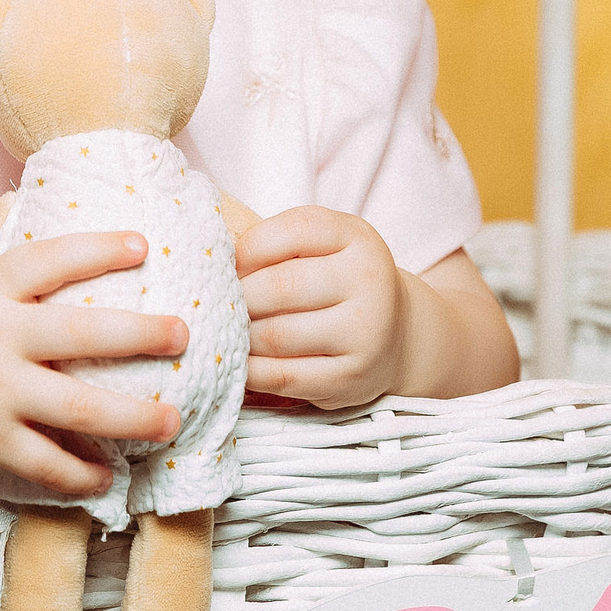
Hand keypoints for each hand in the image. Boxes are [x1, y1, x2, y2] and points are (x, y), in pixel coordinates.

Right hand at [0, 232, 187, 495]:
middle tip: (184, 334)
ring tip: (173, 419)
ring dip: (133, 415)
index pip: (50, 260)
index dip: (97, 249)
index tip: (142, 244)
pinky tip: (111, 477)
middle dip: (141, 333)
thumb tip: (9, 207)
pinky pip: (44, 462)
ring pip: (78, 408)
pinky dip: (80, 473)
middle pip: (82, 332)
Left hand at [236, 206, 406, 408]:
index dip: (246, 248)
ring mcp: (364, 335)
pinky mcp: (349, 379)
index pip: (290, 232)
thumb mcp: (323, 243)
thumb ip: (277, 240)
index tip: (229, 264)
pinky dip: (251, 369)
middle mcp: (369, 283)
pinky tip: (240, 359)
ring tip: (228, 329)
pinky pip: (282, 376)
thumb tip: (214, 258)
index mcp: (357, 238)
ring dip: (240, 334)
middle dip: (238, 296)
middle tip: (218, 302)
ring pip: (276, 336)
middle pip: (280, 287)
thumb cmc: (340, 280)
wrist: (397, 333)